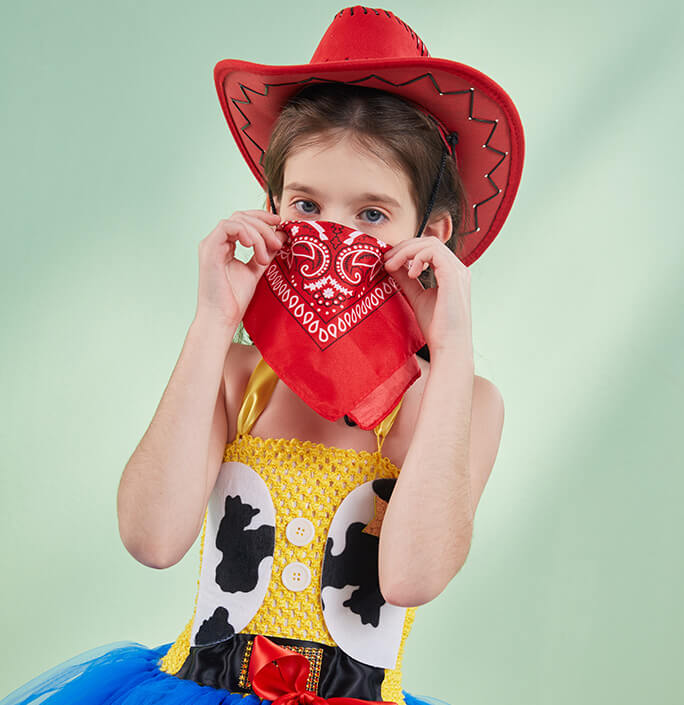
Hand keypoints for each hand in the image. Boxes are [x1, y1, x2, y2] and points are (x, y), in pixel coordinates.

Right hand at [195, 209, 285, 325]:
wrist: (223, 317)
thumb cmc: (235, 299)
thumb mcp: (256, 270)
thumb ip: (266, 252)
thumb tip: (281, 235)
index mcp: (225, 245)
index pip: (243, 220)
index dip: (262, 218)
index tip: (279, 223)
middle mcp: (216, 242)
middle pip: (241, 216)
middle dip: (263, 225)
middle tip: (277, 243)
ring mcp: (211, 244)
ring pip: (237, 220)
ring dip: (257, 234)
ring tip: (264, 257)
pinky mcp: (209, 249)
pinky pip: (228, 227)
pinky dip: (244, 233)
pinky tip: (253, 247)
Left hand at [382, 235, 472, 356]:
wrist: (449, 345)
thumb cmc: (436, 327)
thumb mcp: (417, 297)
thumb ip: (406, 280)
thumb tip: (392, 265)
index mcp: (450, 272)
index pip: (429, 248)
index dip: (406, 250)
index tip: (388, 261)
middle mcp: (457, 268)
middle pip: (429, 241)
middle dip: (404, 247)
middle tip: (386, 260)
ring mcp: (458, 271)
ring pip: (431, 244)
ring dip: (406, 251)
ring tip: (392, 266)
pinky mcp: (453, 276)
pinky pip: (433, 252)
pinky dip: (417, 258)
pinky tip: (410, 274)